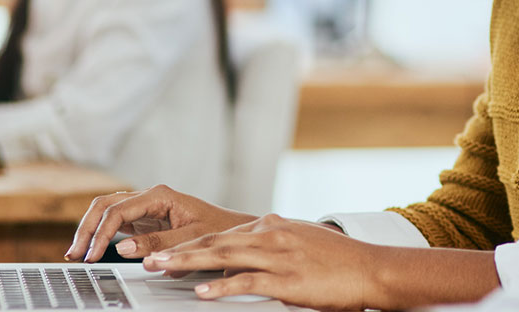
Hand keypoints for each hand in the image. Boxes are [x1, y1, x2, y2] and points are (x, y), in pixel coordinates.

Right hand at [66, 184, 256, 262]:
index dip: (100, 233)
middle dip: (87, 227)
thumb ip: (159, 244)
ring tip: (76, 254)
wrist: (233, 230)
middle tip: (74, 254)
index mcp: (160, 195)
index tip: (92, 255)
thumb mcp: (191, 239)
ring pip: (107, 210)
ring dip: (90, 229)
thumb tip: (123, 248)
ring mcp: (146, 207)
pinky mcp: (145, 219)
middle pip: (105, 204)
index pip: (118, 210)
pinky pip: (116, 221)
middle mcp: (150, 197)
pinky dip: (101, 233)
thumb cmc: (218, 230)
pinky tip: (92, 249)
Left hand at [142, 214, 499, 308]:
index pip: (222, 234)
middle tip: (148, 257)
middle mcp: (271, 235)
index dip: (190, 243)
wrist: (370, 267)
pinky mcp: (288, 279)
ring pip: (224, 257)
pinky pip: (248, 282)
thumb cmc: (338, 259)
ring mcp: (279, 256)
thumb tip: (248, 246)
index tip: (164, 250)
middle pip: (215, 242)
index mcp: (272, 226)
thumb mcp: (301, 240)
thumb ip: (272, 240)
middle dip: (178, 251)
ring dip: (189, 264)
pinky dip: (223, 287)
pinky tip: (203, 293)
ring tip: (162, 269)